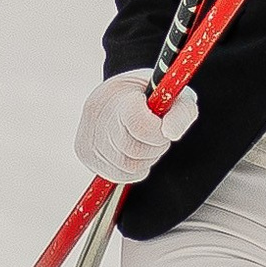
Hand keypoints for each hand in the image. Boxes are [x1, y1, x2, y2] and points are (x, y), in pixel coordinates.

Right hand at [75, 70, 201, 186]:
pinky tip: (136, 152)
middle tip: (158, 134)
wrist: (128, 94)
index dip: (158, 132)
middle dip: (154, 146)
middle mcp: (95, 112)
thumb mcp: (177, 96)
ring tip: (147, 141)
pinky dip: (134, 169)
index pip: (139, 124)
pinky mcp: (84, 153)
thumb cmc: (155, 96)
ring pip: (126, 165)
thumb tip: (170, 133)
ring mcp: (87, 134)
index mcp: (117, 92)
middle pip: (133, 148)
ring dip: (146, 159)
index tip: (162, 125)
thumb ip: (181, 113)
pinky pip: (117, 174)